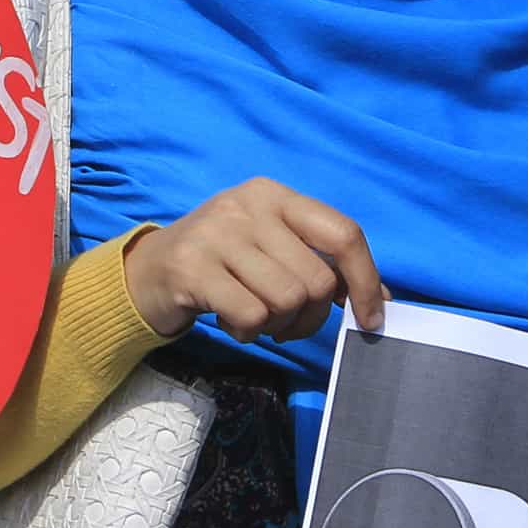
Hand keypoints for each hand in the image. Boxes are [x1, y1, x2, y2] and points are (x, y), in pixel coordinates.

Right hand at [123, 178, 386, 343]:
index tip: (370, 318)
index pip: (343, 233)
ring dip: (276, 325)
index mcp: (275, 195)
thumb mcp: (272, 247)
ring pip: (286, 301)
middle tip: (284, 322)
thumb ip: (321, 264)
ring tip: (253, 316)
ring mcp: (217, 233)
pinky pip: (252, 316)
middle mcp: (247, 205)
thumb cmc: (223, 262)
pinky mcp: (193, 268)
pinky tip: (230, 320)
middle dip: (308, 317)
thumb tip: (378, 302)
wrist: (148, 271)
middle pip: (315, 280)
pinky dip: (248, 331)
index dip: (365, 280)